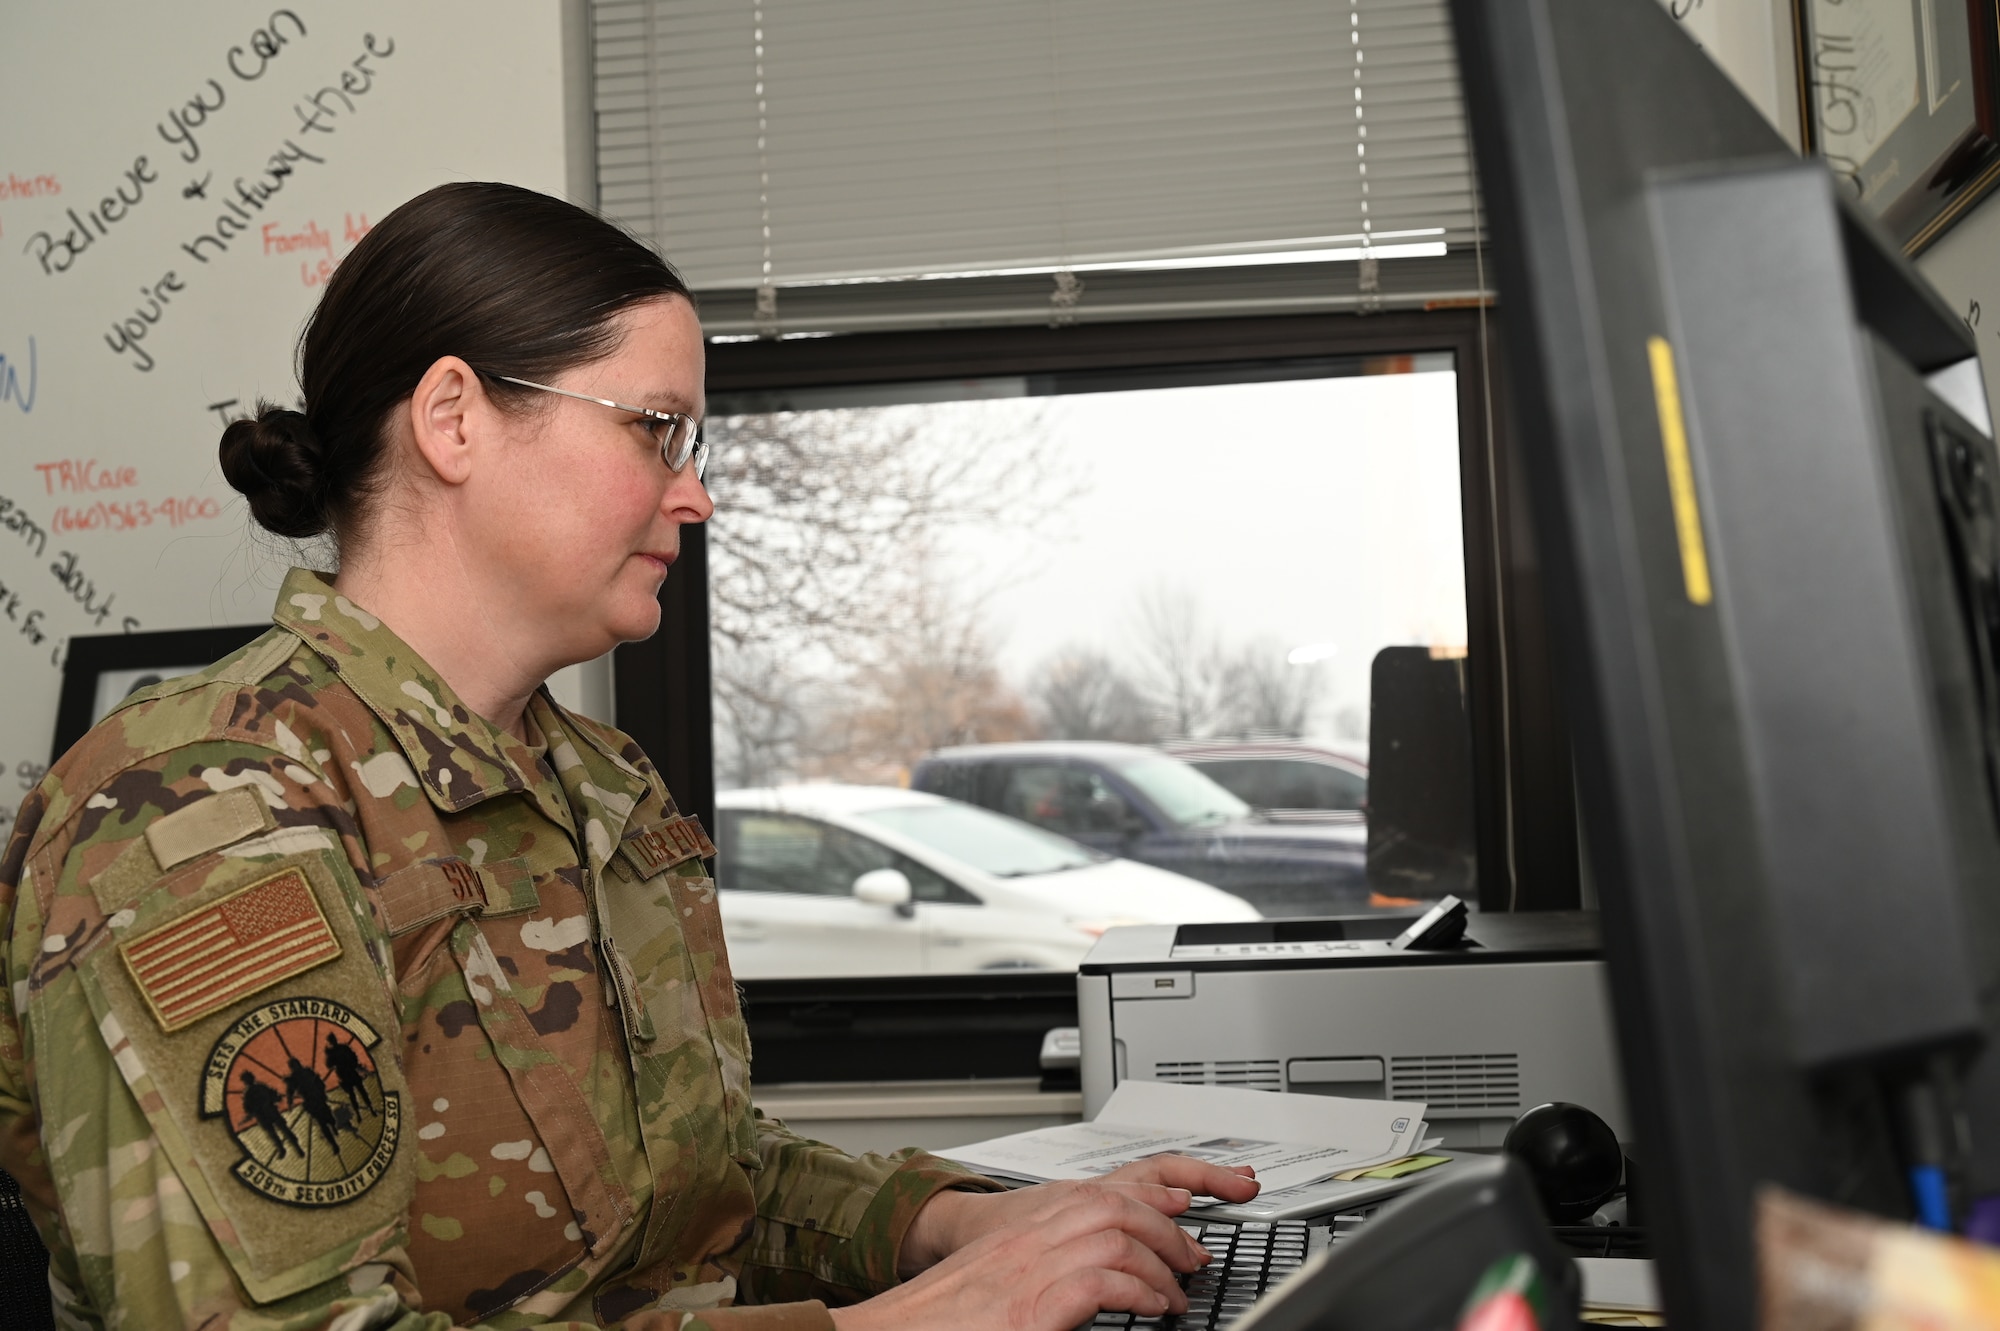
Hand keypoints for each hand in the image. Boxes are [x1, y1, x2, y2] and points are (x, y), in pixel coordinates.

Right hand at [899, 1156, 1261, 1276]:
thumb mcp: (1009, 1276)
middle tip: (1192, 1258)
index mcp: (1029, 1225)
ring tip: (1175, 1292)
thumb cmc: (950, 1314)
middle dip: (1169, 1227)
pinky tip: (1152, 1309)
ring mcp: (1031, 1265)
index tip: (1189, 1205)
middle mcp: (1032, 1234)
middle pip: (1118, 1202)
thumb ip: (1052, 1263)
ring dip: (1159, 1263)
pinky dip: (1139, 1293)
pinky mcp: (1032, 1304)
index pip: (1104, 1188)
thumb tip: (1104, 1277)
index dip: (1155, 1193)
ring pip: (1117, 1235)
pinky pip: (1102, 1281)